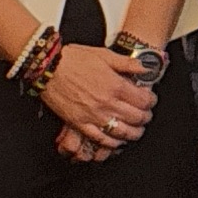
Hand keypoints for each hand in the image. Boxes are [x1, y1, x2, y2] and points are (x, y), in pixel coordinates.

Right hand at [42, 44, 153, 159]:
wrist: (46, 66)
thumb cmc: (72, 59)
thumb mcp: (104, 54)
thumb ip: (127, 63)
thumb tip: (146, 67)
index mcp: (115, 85)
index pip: (144, 100)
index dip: (151, 102)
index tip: (150, 100)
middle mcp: (107, 103)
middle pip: (137, 118)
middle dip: (146, 117)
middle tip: (146, 115)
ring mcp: (93, 115)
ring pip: (122, 132)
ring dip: (134, 133)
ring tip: (137, 130)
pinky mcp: (79, 123)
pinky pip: (100, 139)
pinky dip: (112, 142)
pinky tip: (117, 140)